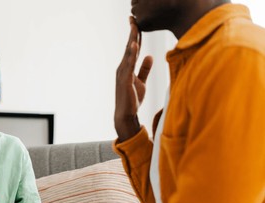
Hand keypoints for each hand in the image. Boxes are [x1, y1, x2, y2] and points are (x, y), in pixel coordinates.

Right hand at [115, 16, 152, 141]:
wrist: (126, 115)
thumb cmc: (132, 99)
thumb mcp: (141, 82)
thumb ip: (144, 69)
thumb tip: (149, 56)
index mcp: (126, 67)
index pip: (132, 48)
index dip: (135, 35)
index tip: (136, 23)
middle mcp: (122, 68)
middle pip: (129, 47)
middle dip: (132, 32)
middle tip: (133, 18)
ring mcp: (122, 73)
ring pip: (128, 53)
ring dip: (132, 39)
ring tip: (134, 26)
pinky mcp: (124, 80)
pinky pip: (129, 64)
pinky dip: (131, 54)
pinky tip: (134, 44)